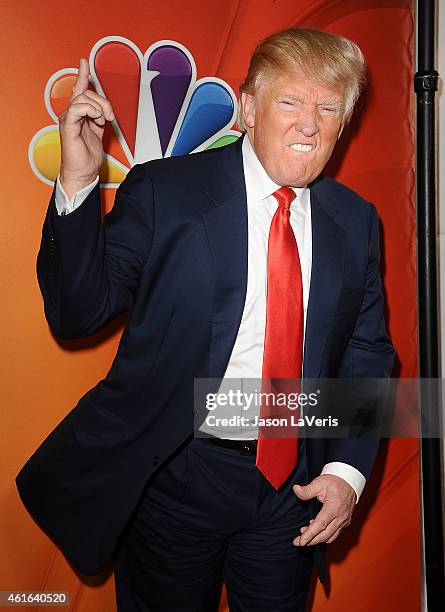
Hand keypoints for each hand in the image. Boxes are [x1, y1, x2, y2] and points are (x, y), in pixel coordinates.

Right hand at [59, 58, 114, 198]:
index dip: (82, 75)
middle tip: (110, 117)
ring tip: (103, 121)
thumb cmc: (88, 157)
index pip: (79, 90)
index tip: (84, 62)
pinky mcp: (68, 125)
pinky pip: (77, 108)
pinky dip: (90, 110)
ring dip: (99, 107)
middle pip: (86, 92)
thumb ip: (100, 118)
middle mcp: (71, 114)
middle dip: (103, 101)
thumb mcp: (99, 132)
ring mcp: (68, 119)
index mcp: (78, 115)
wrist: (83, 173)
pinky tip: (96, 119)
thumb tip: (105, 109)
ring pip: (83, 98)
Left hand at [292, 474, 355, 545]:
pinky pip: (335, 534)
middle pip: (325, 535)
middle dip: (310, 541)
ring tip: (304, 535)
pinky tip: (315, 530)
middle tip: (297, 542)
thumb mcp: (319, 482)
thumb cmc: (334, 481)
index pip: (320, 525)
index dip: (310, 534)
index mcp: (333, 508)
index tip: (301, 542)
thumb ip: (307, 489)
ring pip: (330, 537)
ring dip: (317, 539)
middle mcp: (340, 517)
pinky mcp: (345, 522)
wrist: (349, 481)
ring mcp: (344, 521)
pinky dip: (325, 536)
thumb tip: (295, 489)